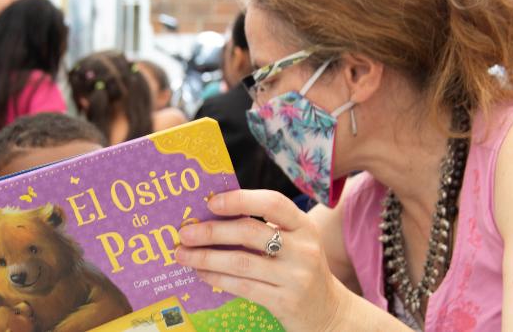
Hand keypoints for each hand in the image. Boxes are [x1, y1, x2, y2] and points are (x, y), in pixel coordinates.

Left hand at [176, 190, 351, 330]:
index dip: (240, 199)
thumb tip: (212, 216)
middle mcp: (303, 249)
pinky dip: (217, 278)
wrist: (329, 312)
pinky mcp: (285, 302)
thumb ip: (265, 228)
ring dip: (206, 257)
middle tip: (185, 233)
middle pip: (250, 232)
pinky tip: (202, 273)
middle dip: (212, 231)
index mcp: (304, 226)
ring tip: (184, 255)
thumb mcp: (294, 243)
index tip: (211, 202)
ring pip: (241, 262)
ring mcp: (296, 277)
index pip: (273, 203)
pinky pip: (242, 286)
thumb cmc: (300, 269)